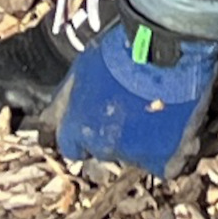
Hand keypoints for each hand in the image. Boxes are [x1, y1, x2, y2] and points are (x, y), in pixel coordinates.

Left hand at [56, 21, 217, 175]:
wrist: (164, 54)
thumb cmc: (120, 54)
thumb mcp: (79, 72)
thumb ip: (63, 105)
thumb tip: (46, 125)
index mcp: (80, 128)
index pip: (71, 147)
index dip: (80, 134)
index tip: (91, 121)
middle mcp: (106, 148)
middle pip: (103, 152)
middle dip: (110, 136)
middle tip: (126, 108)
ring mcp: (138, 158)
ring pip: (134, 157)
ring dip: (139, 142)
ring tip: (151, 112)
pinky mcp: (168, 164)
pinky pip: (164, 165)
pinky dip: (167, 152)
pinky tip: (171, 127)